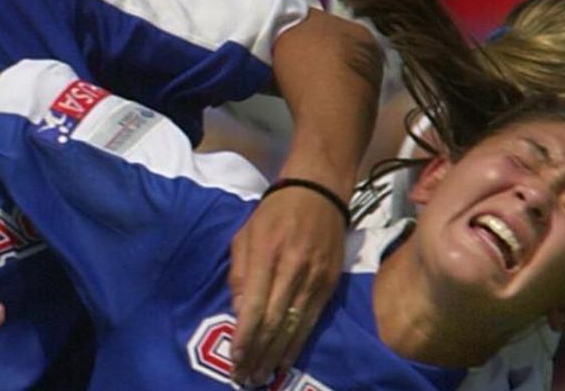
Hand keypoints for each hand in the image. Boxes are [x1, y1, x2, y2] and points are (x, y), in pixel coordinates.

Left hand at [228, 186, 344, 384]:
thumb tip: (239, 313)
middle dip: (258, 353)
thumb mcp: (245, 235)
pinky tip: (285, 360)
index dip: (245, 336)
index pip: (255, 305)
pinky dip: (297, 344)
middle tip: (245, 378)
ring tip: (262, 376)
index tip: (235, 359)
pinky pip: (311, 321)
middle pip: (275, 321)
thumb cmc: (272, 214)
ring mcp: (315, 278)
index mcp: (267, 254)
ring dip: (277, 356)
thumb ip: (240, 274)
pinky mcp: (330, 284)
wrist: (318, 192)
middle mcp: (293, 269)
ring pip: (294, 326)